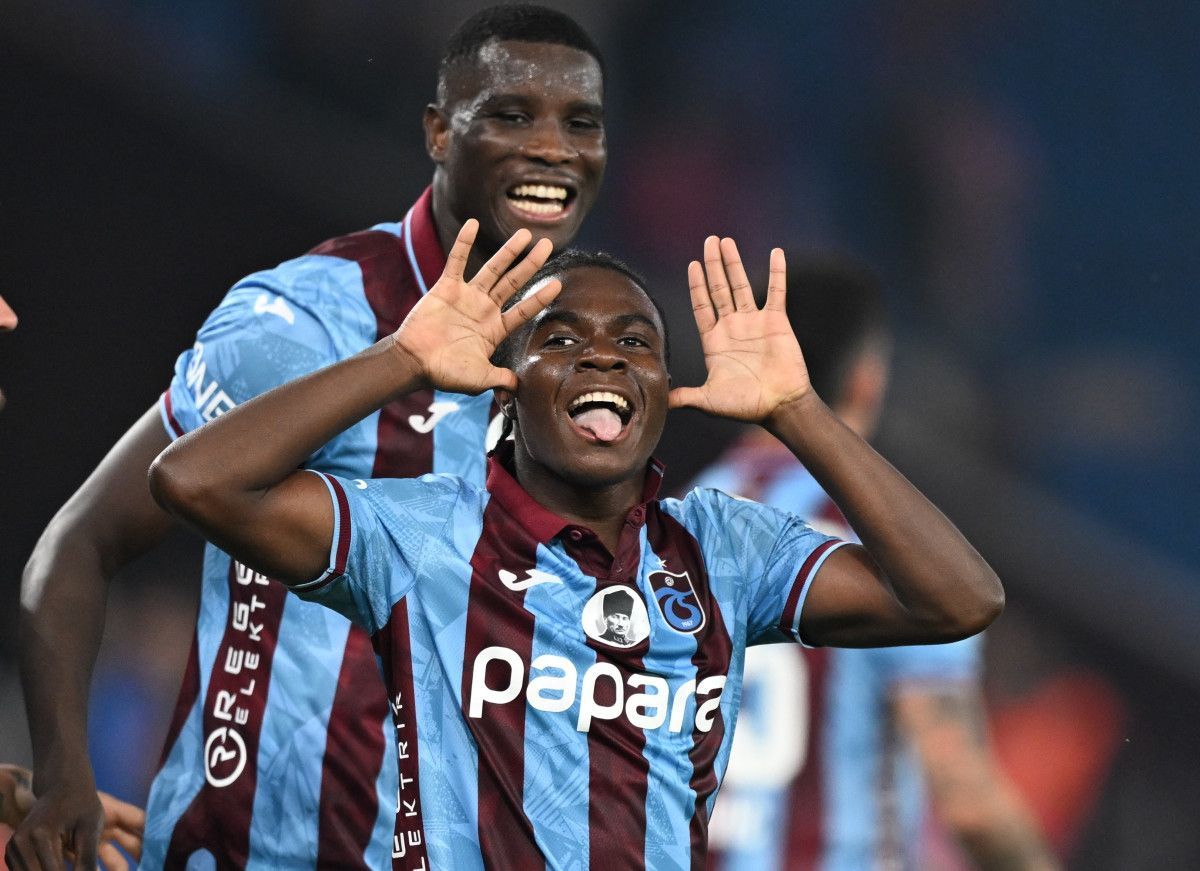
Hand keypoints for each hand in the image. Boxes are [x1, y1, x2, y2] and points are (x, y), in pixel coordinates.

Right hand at [2, 765, 142, 870]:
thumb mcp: (91, 828)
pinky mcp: (11, 852)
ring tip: (68, 863)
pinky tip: (57, 865)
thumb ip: (87, 859)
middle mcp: (20, 842)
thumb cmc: (81, 804)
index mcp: (41, 835)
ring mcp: (12, 848)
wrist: (62, 786)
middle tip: (77, 867)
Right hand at [392, 220, 560, 394]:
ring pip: (492, 269)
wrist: (414, 363)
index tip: (558, 284)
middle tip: (548, 245)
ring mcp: (466, 297)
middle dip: (531, 264)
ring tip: (525, 233)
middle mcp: (484, 309)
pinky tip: (473, 224)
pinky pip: (456, 261)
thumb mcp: (480, 379)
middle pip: (513, 283)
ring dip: (508, 251)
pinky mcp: (446, 288)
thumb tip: (521, 387)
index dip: (540, 297)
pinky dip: (463, 243)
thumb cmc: (445, 373)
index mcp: (495, 330)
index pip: (524, 310)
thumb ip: (502, 379)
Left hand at [669, 236, 812, 422]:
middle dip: (713, 265)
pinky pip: (777, 292)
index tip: (692, 264)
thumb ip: (684, 396)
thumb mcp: (708, 400)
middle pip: (719, 289)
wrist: (780, 406)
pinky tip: (776, 253)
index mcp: (714, 341)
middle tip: (709, 241)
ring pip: (742, 285)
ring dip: (734, 263)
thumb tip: (658, 402)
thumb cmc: (745, 405)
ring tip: (726, 241)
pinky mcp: (777, 322)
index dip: (696, 285)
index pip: (702, 305)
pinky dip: (777, 272)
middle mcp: (732, 327)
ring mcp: (754, 322)